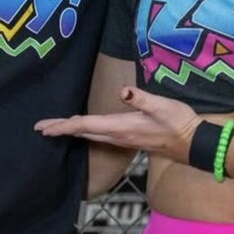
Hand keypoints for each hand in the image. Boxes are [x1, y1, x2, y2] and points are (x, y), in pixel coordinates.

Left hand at [34, 86, 199, 162]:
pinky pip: (100, 136)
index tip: (43, 128)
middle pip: (83, 133)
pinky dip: (87, 132)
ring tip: (57, 128)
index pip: (85, 125)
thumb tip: (123, 90)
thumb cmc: (178, 123)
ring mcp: (123, 139)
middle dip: (61, 130)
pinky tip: (85, 130)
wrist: (192, 143)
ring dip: (73, 132)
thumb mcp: (162, 106)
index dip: (63, 125)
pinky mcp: (129, 139)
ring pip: (91, 136)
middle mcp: (118, 136)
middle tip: (41, 129)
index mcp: (120, 127)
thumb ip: (141, 99)